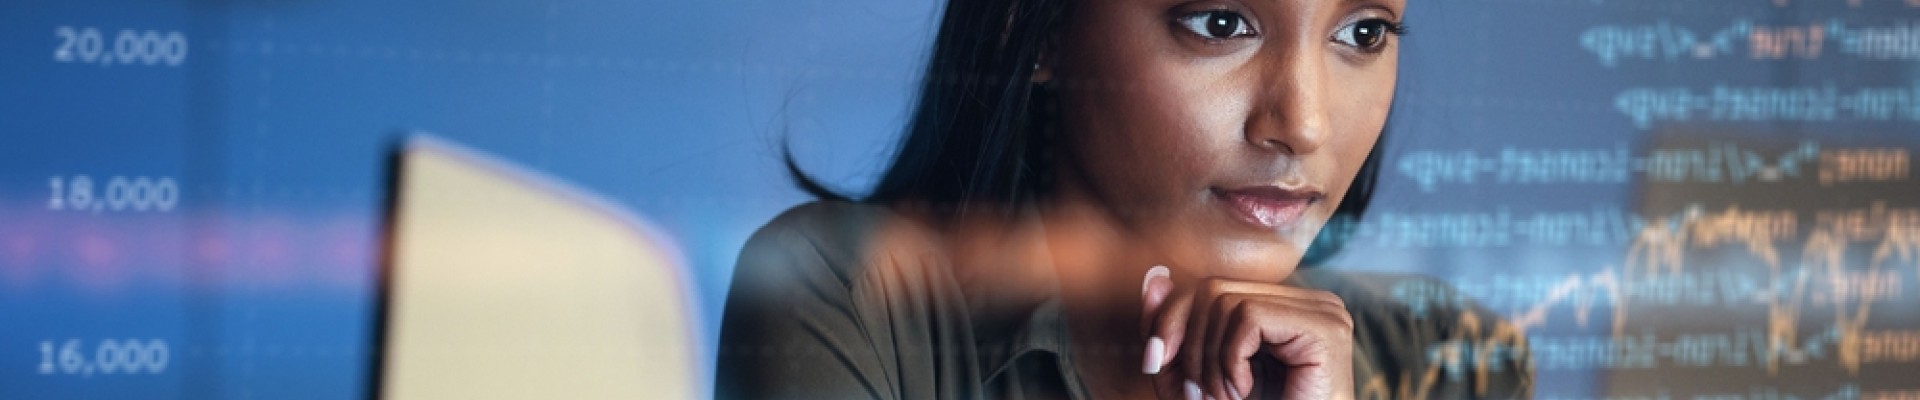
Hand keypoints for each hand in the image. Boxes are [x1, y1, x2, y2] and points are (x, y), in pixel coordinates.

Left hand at [1140, 266, 1355, 399]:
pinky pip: (1249, 317)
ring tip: (1222, 398)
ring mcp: (1320, 310)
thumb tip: (1155, 277)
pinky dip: (1232, 361)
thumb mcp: (1194, 377)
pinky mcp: (1324, 327)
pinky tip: (1244, 391)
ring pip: (1226, 302)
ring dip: (1210, 361)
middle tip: (1194, 393)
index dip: (1169, 320)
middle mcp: (1305, 301)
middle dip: (1188, 344)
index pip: (1208, 287)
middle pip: (1212, 289)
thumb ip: (1171, 330)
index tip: (1154, 363)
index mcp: (1282, 307)